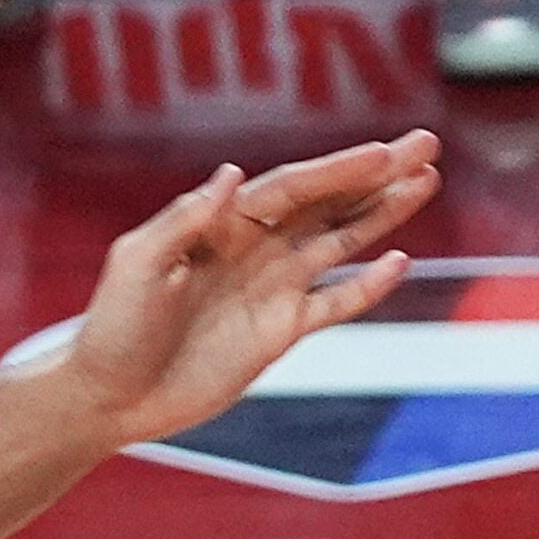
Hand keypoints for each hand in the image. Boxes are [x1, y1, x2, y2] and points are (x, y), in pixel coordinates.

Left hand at [47, 132, 441, 448]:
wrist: (112, 394)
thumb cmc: (113, 327)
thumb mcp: (138, 266)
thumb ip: (184, 222)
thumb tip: (231, 175)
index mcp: (219, 224)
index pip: (290, 187)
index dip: (337, 169)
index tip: (382, 152)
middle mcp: (252, 247)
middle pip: (326, 202)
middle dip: (374, 174)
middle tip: (426, 144)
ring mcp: (270, 288)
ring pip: (340, 241)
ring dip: (381, 213)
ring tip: (425, 181)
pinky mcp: (280, 331)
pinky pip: (335, 303)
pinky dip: (368, 285)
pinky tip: (400, 260)